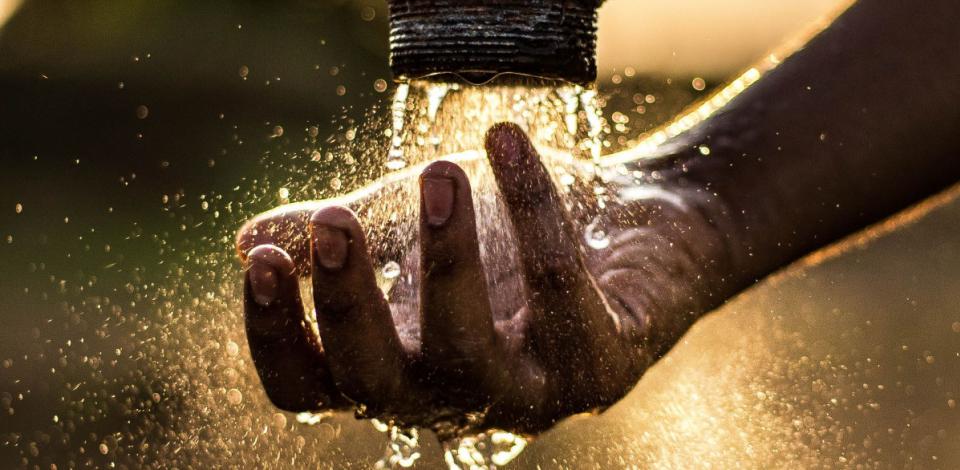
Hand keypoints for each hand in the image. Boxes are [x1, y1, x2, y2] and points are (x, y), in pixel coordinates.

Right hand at [236, 123, 735, 434]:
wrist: (631, 226)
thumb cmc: (508, 235)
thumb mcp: (411, 228)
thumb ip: (338, 239)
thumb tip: (245, 239)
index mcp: (397, 369)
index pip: (312, 389)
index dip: (278, 337)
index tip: (266, 259)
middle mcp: (454, 397)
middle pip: (377, 386)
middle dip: (351, 305)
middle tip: (337, 219)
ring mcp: (529, 393)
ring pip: (469, 356)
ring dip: (447, 261)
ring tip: (440, 173)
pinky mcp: (600, 366)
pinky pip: (559, 292)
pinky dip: (533, 211)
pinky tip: (507, 141)